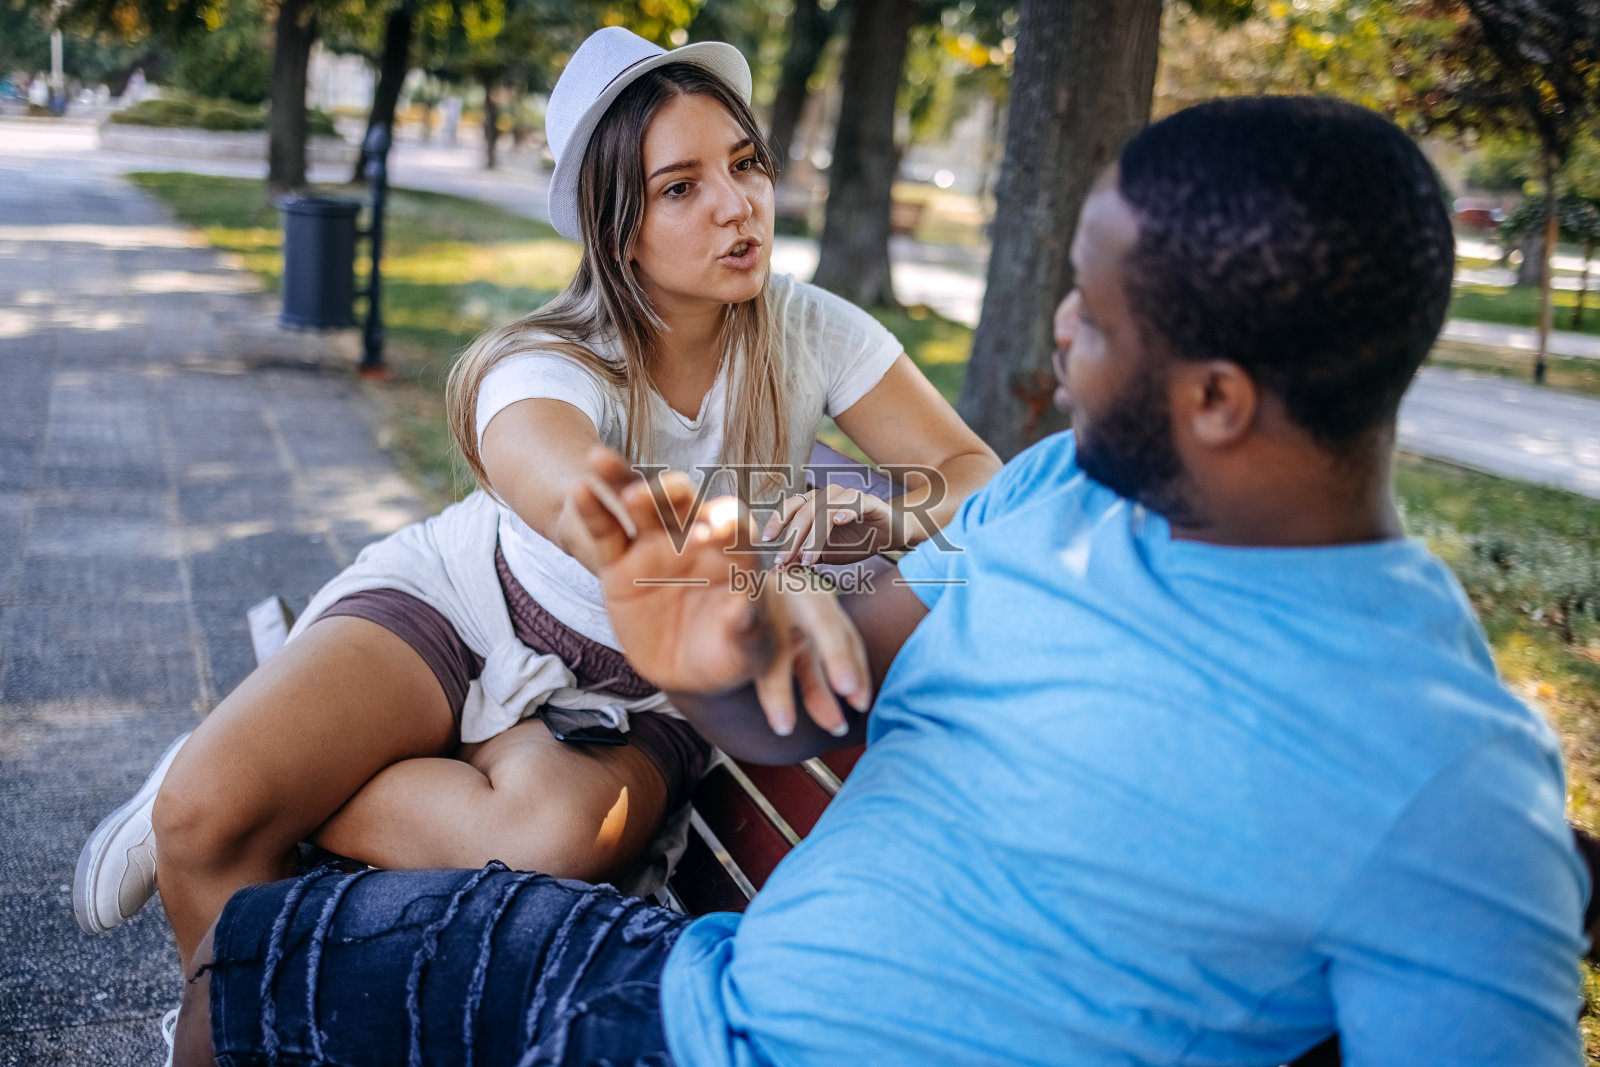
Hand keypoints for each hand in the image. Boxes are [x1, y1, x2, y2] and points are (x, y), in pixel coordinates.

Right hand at [570, 448, 871, 736]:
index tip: (715, 532)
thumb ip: (747, 628)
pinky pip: (606, 533)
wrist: (695, 668)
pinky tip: (579, 491)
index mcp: (734, 551)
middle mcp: (693, 538)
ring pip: (638, 505)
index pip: (733, 524)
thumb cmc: (733, 650)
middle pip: (682, 503)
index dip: (725, 522)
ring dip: (622, 480)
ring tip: (599, 458)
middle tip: (661, 494)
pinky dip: (593, 511)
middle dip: (671, 493)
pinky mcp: (620, 565)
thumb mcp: (748, 647)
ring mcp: (654, 547)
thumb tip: (742, 611)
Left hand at [760, 484, 895, 566]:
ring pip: (826, 511)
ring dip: (816, 536)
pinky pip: (855, 503)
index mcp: (814, 504)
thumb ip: (804, 557)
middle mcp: (827, 495)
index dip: (777, 521)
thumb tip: (779, 570)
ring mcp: (848, 496)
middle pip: (804, 512)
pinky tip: (840, 522)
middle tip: (785, 560)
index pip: (790, 508)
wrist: (889, 535)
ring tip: (810, 559)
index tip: (766, 540)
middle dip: (793, 539)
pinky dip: (846, 511)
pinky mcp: (869, 502)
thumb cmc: (855, 541)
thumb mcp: (826, 554)